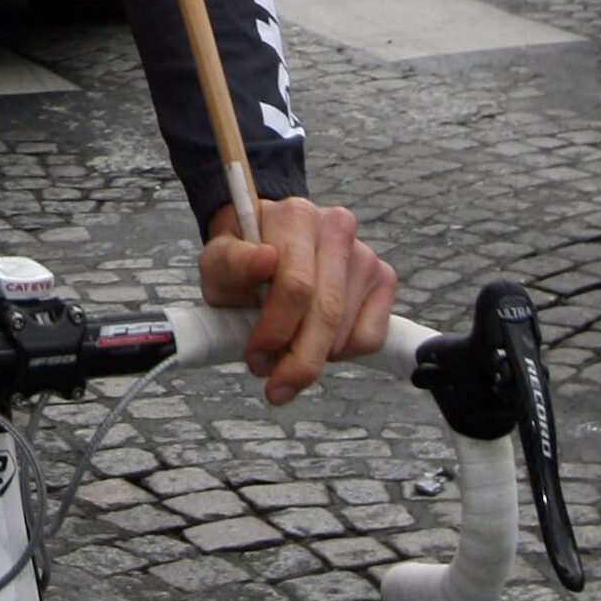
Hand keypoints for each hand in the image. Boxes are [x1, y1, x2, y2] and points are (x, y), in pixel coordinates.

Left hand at [200, 195, 396, 405]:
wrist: (265, 250)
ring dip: (314, 357)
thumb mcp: (218, 262)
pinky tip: (315, 337)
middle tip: (274, 384)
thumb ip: (232, 262)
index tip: (254, 358)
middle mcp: (337, 227)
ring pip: (347, 332)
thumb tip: (265, 259)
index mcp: (296, 215)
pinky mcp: (383, 279)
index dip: (275, 331)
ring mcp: (364, 254)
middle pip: (327, 313)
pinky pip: (369, 337)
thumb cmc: (240, 260)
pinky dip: (341, 353)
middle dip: (298, 359)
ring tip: (286, 350)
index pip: (296, 286)